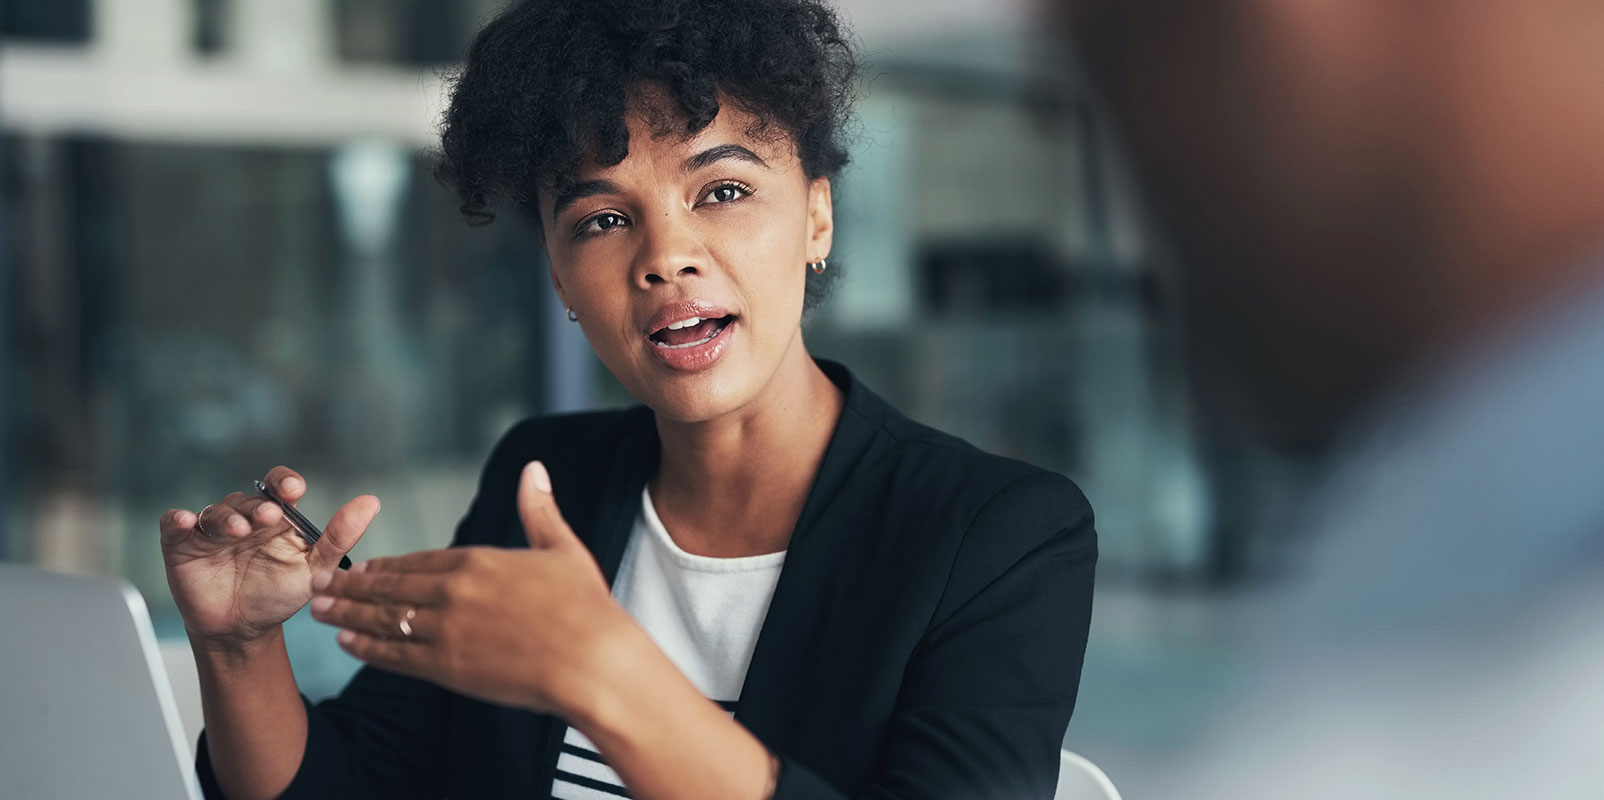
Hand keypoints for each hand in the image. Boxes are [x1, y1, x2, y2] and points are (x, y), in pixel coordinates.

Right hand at [160, 466, 378, 648]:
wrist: (242, 630)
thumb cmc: (279, 594)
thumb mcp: (315, 569)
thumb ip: (340, 537)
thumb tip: (371, 502)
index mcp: (276, 517)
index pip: (278, 485)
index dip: (283, 481)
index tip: (293, 489)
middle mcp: (244, 517)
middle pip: (247, 499)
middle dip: (258, 506)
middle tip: (269, 517)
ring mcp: (211, 531)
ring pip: (215, 512)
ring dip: (226, 517)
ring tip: (239, 530)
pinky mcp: (182, 546)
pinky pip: (174, 526)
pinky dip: (176, 520)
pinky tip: (183, 521)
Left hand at [309, 461, 628, 714]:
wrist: (592, 661)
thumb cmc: (586, 607)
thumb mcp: (563, 549)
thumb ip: (539, 510)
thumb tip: (533, 469)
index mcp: (479, 561)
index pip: (420, 560)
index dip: (388, 564)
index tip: (363, 564)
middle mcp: (453, 592)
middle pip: (391, 587)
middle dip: (352, 585)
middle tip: (322, 584)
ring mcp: (446, 631)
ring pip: (384, 619)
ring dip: (349, 614)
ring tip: (321, 612)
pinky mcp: (447, 668)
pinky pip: (396, 656)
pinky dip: (368, 649)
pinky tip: (348, 645)